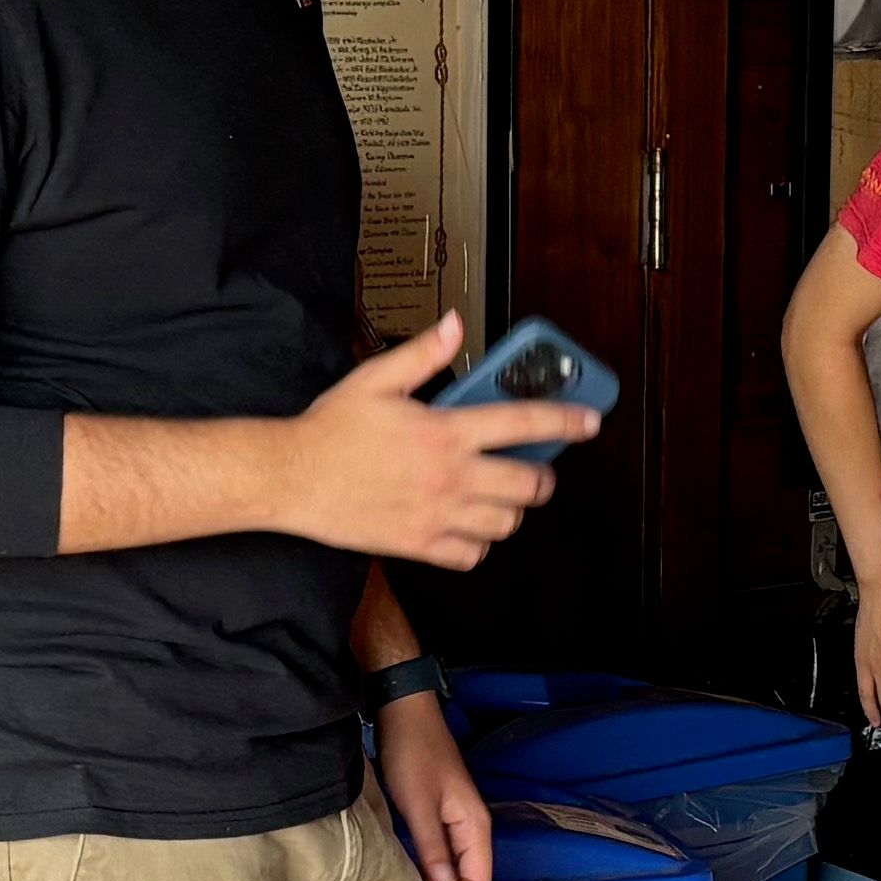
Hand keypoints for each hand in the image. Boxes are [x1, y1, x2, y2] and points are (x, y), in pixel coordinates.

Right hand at [287, 316, 601, 568]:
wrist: (291, 478)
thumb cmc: (330, 431)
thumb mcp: (376, 379)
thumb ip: (424, 354)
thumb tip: (453, 325)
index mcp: (444, 432)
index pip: (523, 424)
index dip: (566, 420)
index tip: (589, 420)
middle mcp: (449, 477)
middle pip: (528, 485)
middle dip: (542, 475)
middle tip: (534, 466)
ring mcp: (438, 515)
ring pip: (506, 523)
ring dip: (512, 508)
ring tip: (499, 493)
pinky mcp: (420, 544)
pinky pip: (472, 555)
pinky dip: (479, 543)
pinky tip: (469, 523)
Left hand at [377, 697, 495, 880]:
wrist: (405, 713)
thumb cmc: (413, 754)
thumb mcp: (419, 805)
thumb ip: (433, 848)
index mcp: (475, 826)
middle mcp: (473, 827)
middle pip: (472, 877)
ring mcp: (458, 821)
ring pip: (458, 866)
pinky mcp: (442, 815)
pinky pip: (444, 852)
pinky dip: (431, 865)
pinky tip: (410, 867)